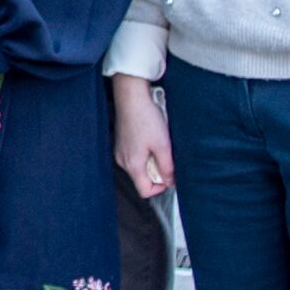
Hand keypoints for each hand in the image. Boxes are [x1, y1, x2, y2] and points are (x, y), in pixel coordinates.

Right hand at [111, 77, 172, 199]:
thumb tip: (170, 181)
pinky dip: (144, 153)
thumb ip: (167, 167)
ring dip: (150, 162)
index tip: (169, 177)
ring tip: (158, 145)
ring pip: (138, 167)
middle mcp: (122, 161)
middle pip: (141, 179)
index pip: (144, 191)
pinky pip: (134, 156)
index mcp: (132, 165)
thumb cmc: (145, 118)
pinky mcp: (120, 143)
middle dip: (156, 173)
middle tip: (165, 156)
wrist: (131, 97)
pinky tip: (149, 138)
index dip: (160, 188)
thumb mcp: (163, 145)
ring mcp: (119, 152)